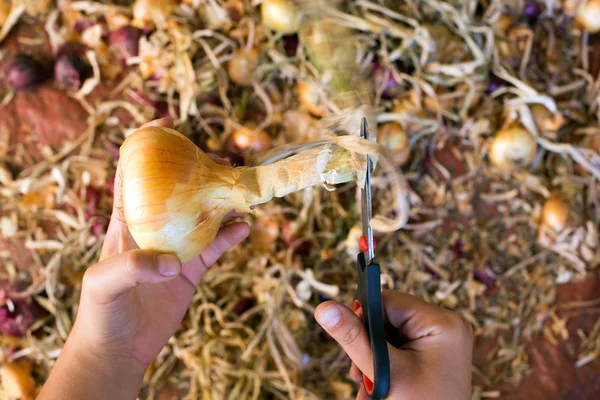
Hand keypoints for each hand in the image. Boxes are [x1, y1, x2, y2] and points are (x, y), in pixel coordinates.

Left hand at [39, 118, 249, 399]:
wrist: (119, 348)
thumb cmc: (101, 311)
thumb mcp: (104, 284)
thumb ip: (132, 267)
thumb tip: (171, 261)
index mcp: (126, 223)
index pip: (132, 175)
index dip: (144, 148)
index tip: (165, 125)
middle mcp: (154, 229)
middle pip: (177, 190)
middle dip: (197, 172)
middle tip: (220, 163)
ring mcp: (175, 248)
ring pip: (202, 215)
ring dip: (221, 202)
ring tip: (241, 190)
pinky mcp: (191, 270)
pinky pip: (215, 247)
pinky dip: (231, 235)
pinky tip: (245, 227)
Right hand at [315, 290, 472, 399]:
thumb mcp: (384, 371)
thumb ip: (354, 337)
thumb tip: (324, 307)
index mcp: (442, 323)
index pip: (388, 301)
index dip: (365, 320)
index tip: (353, 347)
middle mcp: (447, 325)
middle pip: (389, 318)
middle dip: (370, 345)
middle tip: (360, 374)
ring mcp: (443, 340)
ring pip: (392, 335)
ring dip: (375, 358)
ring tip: (370, 386)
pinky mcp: (437, 354)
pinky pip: (403, 347)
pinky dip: (388, 364)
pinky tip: (381, 386)